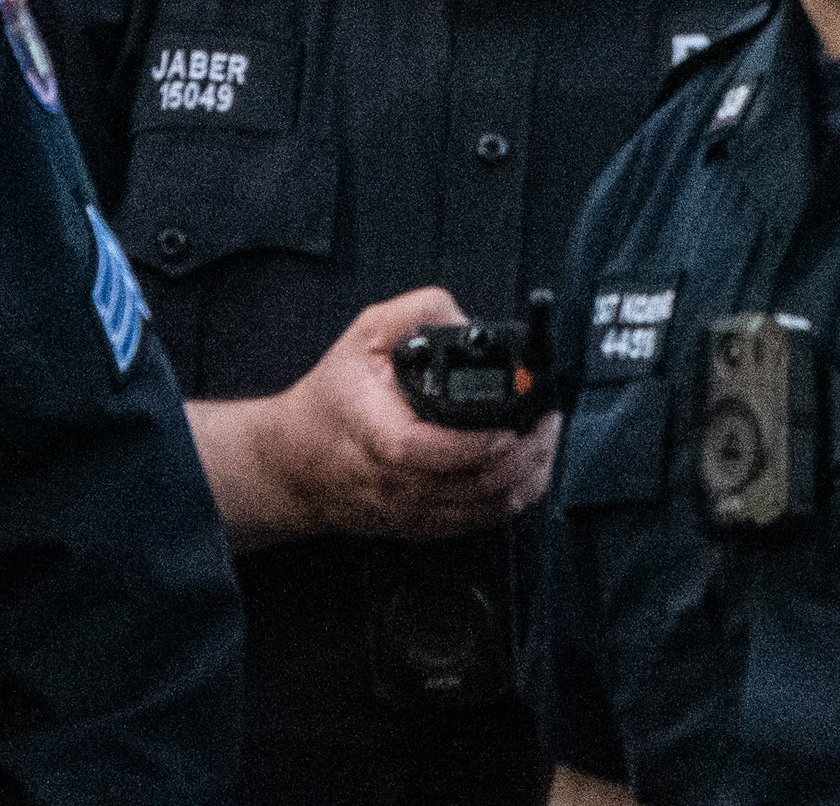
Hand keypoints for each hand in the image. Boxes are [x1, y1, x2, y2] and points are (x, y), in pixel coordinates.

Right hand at [245, 290, 557, 543]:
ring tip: (545, 442)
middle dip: (525, 454)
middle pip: (472, 486)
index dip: (477, 444)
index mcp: (377, 434)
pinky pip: (476, 524)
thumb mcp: (364, 336)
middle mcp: (393, 482)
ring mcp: (407, 510)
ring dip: (526, 478)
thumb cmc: (331, 399)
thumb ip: (416, 313)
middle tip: (549, 422)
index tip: (513, 424)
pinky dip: (511, 500)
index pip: (427, 451)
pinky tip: (527, 471)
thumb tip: (466, 322)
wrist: (291, 462)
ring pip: (483, 511)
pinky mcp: (418, 527)